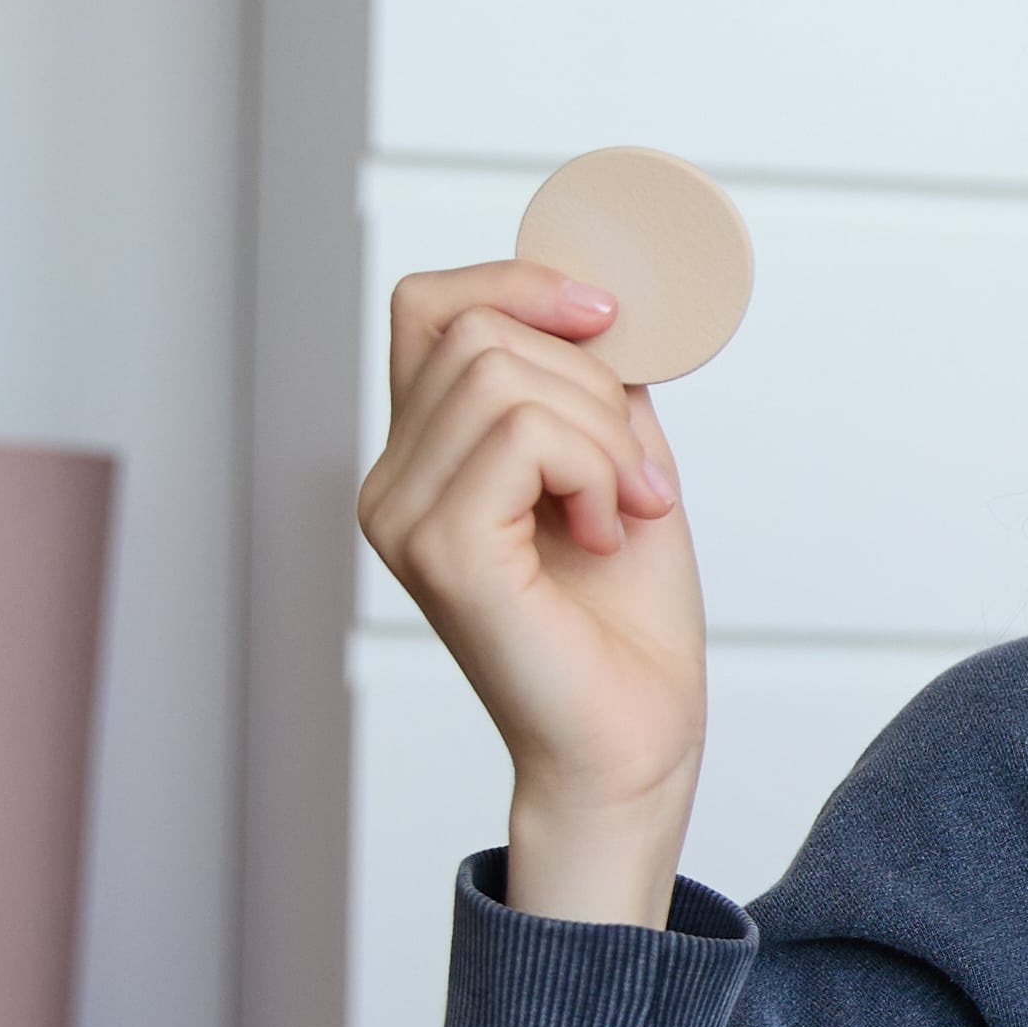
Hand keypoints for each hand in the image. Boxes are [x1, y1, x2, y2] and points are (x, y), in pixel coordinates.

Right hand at [358, 262, 704, 925]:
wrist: (632, 742)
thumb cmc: (625, 627)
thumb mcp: (617, 464)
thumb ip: (591, 386)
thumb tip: (600, 302)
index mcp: (422, 460)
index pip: (429, 307)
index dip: (519, 284)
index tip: (608, 319)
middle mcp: (391, 484)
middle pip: (478, 330)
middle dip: (591, 382)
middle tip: (636, 477)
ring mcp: (404, 516)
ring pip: (503, 373)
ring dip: (600, 433)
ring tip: (622, 508)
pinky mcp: (440, 548)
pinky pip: (522, 434)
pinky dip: (593, 467)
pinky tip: (605, 530)